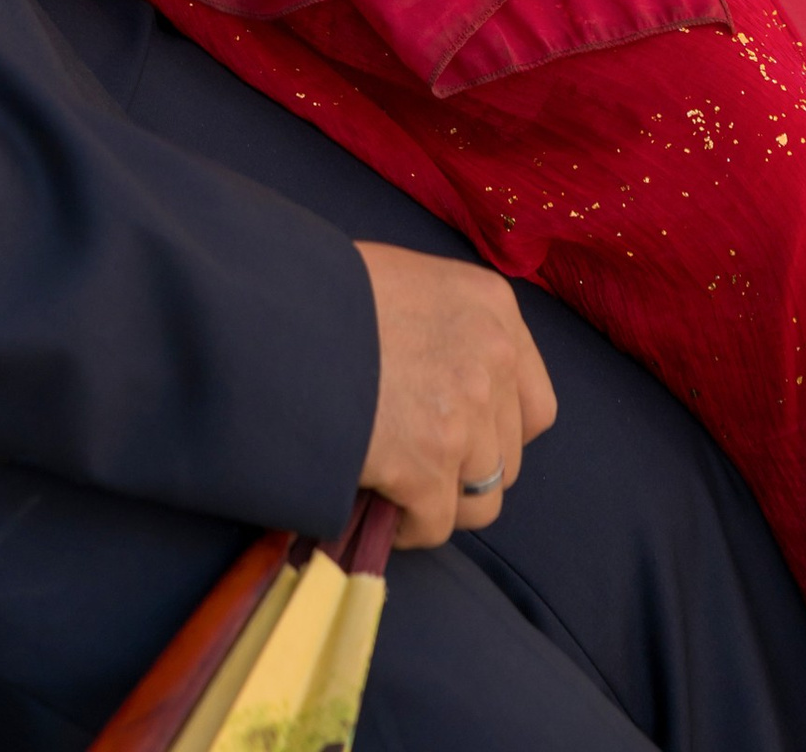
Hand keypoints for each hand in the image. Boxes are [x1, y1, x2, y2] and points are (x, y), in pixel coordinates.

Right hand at [354, 242, 555, 549]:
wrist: (270, 313)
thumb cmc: (324, 289)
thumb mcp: (403, 281)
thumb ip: (445, 327)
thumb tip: (447, 385)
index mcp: (493, 306)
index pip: (535, 403)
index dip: (496, 430)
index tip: (457, 435)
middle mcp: (492, 357)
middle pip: (508, 457)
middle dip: (464, 470)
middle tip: (415, 463)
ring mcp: (463, 413)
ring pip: (480, 500)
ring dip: (437, 500)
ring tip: (394, 484)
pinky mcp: (426, 463)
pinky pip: (434, 525)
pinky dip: (406, 526)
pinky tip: (375, 498)